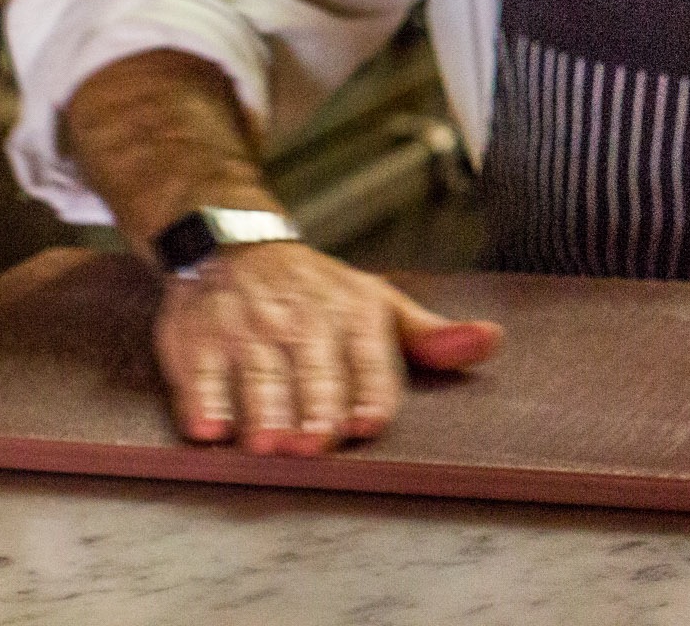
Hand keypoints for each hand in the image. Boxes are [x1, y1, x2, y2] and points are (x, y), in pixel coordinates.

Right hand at [153, 241, 501, 453]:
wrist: (236, 244)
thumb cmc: (317, 292)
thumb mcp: (377, 303)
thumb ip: (429, 336)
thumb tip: (492, 340)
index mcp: (352, 313)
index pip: (366, 356)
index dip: (367, 391)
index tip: (367, 423)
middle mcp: (301, 319)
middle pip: (310, 366)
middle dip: (313, 405)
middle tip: (313, 444)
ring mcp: (246, 327)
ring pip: (258, 371)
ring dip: (263, 409)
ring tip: (267, 445)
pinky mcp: (197, 336)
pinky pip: (199, 370)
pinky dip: (203, 399)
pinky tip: (208, 429)